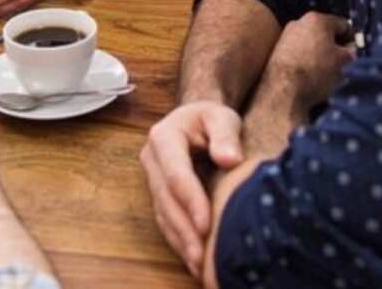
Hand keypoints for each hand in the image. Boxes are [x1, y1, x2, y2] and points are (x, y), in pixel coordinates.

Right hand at [140, 101, 243, 277]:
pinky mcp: (159, 193)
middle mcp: (152, 159)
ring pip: (163, 214)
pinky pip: (166, 219)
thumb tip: (229, 159)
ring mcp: (153, 178)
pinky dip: (179, 240)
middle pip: (166, 200)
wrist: (198, 119)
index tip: (207, 224)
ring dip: (180, 241)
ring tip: (199, 265)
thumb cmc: (212, 118)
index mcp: (164, 137)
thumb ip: (225, 134)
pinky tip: (193, 259)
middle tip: (202, 256)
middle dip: (184, 229)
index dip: (190, 201)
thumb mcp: (222, 115)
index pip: (176, 175)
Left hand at [257, 12, 354, 118]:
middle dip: (336, 47)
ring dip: (321, 55)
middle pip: (326, 33)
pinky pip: (299, 54)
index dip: (354, 40)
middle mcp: (298, 23)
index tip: (357, 54)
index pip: (344, 25)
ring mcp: (285, 37)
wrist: (284, 92)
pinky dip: (307, 62)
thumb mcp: (345, 62)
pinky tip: (311, 76)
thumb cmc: (317, 73)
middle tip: (344, 64)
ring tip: (327, 73)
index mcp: (317, 19)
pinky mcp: (276, 52)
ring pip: (312, 44)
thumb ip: (353, 50)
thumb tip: (352, 48)